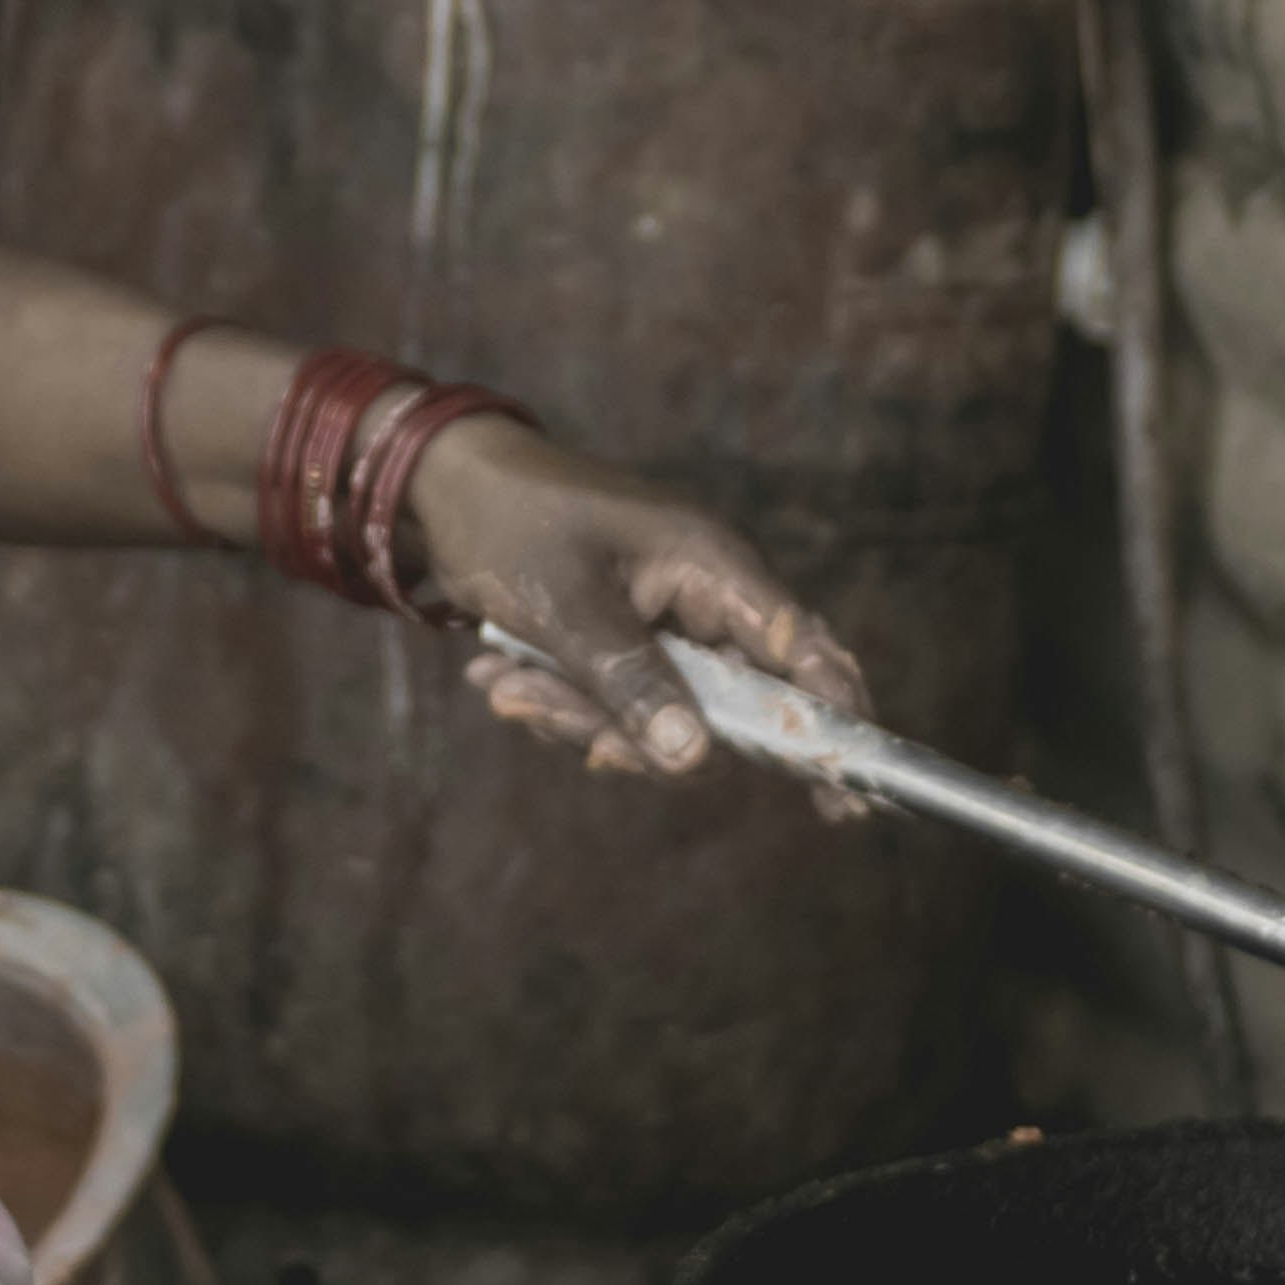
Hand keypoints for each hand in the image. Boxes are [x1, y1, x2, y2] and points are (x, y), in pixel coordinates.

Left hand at [404, 419, 874, 797]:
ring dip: (584, 718)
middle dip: (640, 734)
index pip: (802, 650)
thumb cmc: (509, 523)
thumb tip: (695, 760)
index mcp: (712, 565)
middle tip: (573, 742)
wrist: (443, 486)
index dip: (830, 723)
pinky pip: (623, 702)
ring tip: (507, 688)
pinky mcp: (631, 641)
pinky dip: (567, 704)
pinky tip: (504, 677)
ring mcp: (669, 622)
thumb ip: (632, 683)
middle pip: (724, 707)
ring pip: (664, 715)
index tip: (841, 799)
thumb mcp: (565, 609)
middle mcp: (706, 596)